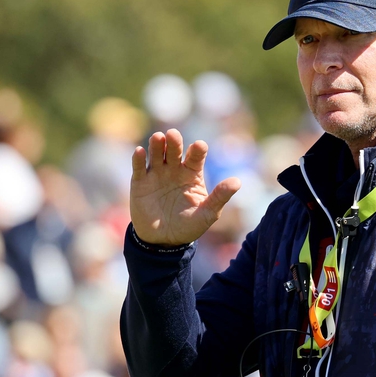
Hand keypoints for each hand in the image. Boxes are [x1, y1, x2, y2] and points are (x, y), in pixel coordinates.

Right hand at [130, 129, 240, 245]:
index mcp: (192, 174)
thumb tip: (237, 182)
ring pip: (156, 154)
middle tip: (173, 134)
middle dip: (174, 142)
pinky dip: (138, 159)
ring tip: (158, 137)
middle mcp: (174, 169)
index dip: (197, 150)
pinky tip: (140, 151)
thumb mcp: (208, 214)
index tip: (200, 146)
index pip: (196, 157)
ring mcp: (157, 174)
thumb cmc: (189, 226)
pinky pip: (139, 168)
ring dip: (157, 145)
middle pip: (174, 151)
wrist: (164, 241)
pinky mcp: (140, 182)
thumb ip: (220, 197)